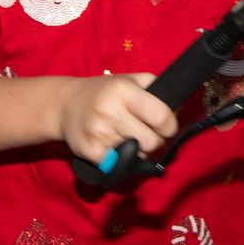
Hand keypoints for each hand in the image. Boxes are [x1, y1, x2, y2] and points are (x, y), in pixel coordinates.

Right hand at [58, 73, 177, 164]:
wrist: (65, 105)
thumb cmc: (105, 91)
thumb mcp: (129, 79)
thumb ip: (156, 88)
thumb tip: (178, 108)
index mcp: (123, 91)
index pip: (162, 117)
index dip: (170, 126)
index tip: (166, 126)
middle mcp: (110, 111)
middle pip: (152, 142)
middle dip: (155, 140)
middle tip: (146, 133)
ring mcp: (99, 133)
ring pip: (138, 156)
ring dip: (138, 151)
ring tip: (128, 137)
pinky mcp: (91, 152)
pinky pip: (120, 165)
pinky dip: (122, 159)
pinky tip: (114, 146)